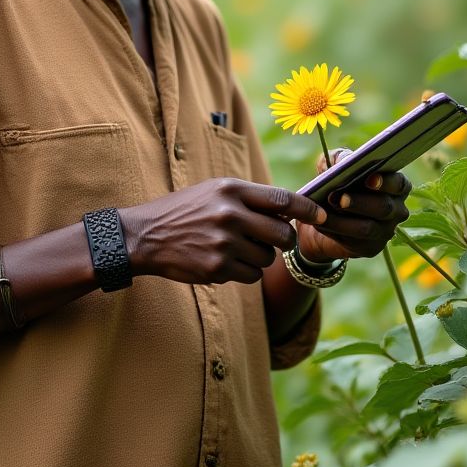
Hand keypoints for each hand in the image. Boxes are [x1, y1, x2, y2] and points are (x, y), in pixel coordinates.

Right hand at [119, 177, 327, 285]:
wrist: (145, 236)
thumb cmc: (185, 211)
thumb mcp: (214, 192)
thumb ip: (249, 198)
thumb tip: (290, 210)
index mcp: (230, 190)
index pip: (281, 199)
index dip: (307, 209)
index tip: (321, 215)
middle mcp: (229, 214)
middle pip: (282, 233)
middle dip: (284, 240)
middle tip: (274, 240)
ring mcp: (223, 242)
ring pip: (267, 258)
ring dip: (259, 258)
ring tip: (234, 249)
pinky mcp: (216, 267)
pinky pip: (251, 276)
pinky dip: (245, 273)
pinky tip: (224, 262)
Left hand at [297, 148, 410, 262]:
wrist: (325, 216)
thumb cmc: (338, 184)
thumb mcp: (337, 166)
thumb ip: (340, 158)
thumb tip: (342, 162)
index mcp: (395, 187)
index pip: (399, 184)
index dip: (386, 182)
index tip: (369, 179)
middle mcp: (396, 210)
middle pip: (384, 207)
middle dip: (360, 202)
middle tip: (340, 198)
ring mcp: (385, 231)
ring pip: (367, 228)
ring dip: (343, 220)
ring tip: (325, 211)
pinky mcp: (370, 248)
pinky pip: (353, 242)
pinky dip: (334, 231)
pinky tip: (320, 223)